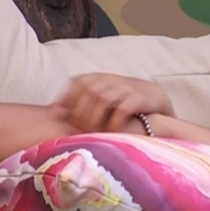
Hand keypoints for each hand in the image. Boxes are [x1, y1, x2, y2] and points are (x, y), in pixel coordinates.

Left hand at [52, 73, 174, 132]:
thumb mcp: (100, 96)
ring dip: (94, 118)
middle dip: (80, 112)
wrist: (155, 98)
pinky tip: (110, 132)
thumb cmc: (122, 101)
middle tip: (77, 129)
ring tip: (91, 133)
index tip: (62, 116)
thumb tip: (54, 110)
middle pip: (89, 92)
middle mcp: (111, 80)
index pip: (78, 82)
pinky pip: (122, 109)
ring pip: (103, 100)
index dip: (68, 97)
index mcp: (99, 77)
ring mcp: (126, 88)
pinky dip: (114, 122)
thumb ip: (79, 101)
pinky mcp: (140, 98)